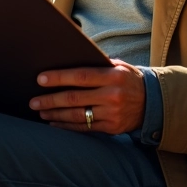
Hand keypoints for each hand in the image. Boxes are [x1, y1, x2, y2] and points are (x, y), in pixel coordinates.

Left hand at [29, 59, 145, 134]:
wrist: (153, 102)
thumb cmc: (128, 79)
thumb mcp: (118, 66)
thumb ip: (96, 63)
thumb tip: (67, 58)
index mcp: (113, 76)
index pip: (81, 76)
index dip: (59, 78)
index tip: (40, 79)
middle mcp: (112, 95)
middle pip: (75, 99)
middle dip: (51, 100)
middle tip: (33, 101)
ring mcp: (112, 114)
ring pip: (77, 116)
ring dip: (56, 114)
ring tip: (40, 112)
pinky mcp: (111, 128)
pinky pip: (85, 128)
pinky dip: (67, 126)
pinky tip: (54, 123)